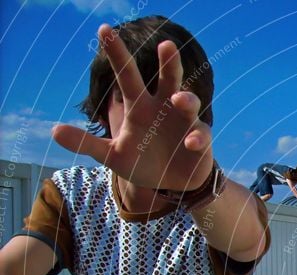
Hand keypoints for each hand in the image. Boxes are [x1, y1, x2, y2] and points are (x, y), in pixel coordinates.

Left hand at [51, 24, 212, 191]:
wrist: (170, 183)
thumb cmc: (142, 163)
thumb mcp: (113, 156)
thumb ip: (87, 143)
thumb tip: (55, 130)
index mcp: (140, 107)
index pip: (126, 76)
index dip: (116, 54)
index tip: (104, 29)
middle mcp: (164, 107)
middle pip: (168, 79)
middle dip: (169, 62)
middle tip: (166, 45)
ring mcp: (185, 122)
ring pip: (189, 101)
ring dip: (187, 98)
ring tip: (179, 100)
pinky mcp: (200, 140)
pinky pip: (201, 134)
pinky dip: (197, 137)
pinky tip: (189, 143)